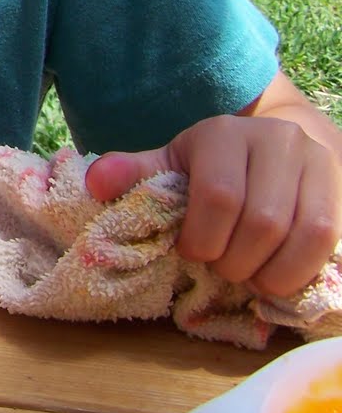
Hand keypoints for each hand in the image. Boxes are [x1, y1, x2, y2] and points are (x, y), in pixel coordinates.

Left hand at [86, 113, 341, 297]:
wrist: (280, 143)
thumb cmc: (215, 162)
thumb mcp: (173, 160)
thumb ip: (136, 172)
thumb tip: (95, 183)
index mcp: (224, 134)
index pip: (218, 196)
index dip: (203, 239)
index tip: (192, 254)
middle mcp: (277, 141)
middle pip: (263, 222)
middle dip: (237, 261)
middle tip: (223, 270)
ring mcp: (317, 163)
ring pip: (306, 234)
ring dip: (274, 271)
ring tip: (252, 277)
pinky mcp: (340, 189)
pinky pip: (332, 241)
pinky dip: (303, 269)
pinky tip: (281, 276)